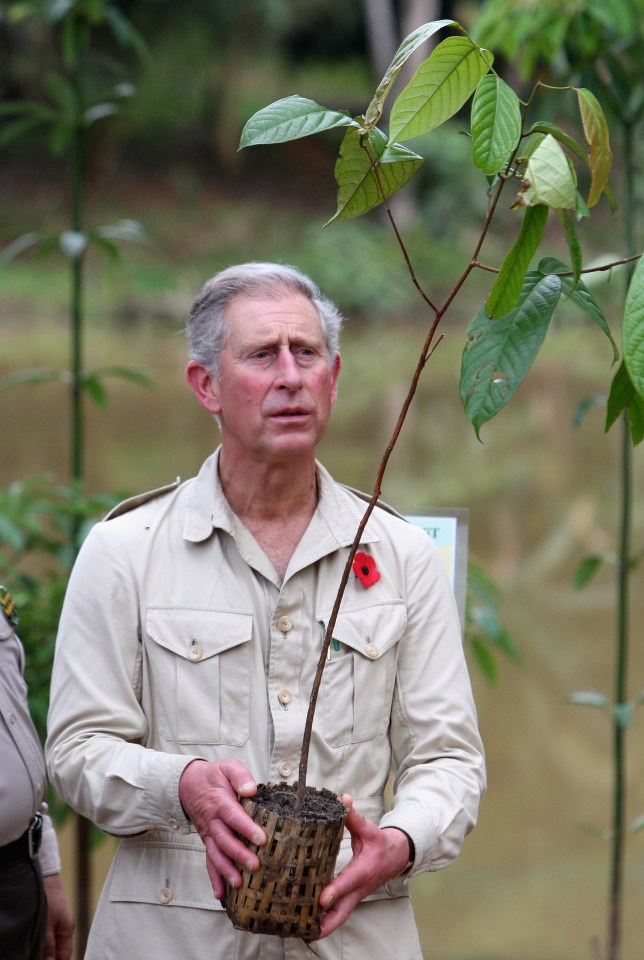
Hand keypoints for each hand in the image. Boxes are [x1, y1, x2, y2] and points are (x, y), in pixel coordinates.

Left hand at [42, 873, 73, 959]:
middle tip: (37, 957)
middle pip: (59, 950)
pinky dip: (43, 942)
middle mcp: (64, 928)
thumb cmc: (48, 900)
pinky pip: (49, 936)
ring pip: (53, 943)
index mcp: (67, 930)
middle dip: (50, 957)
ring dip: (45, 950)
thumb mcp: (47, 926)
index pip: (65, 955)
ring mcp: (58, 923)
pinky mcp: (52, 918)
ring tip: (35, 952)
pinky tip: (34, 942)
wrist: (45, 878)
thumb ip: (49, 945)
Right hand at [178, 758, 265, 898]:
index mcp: (220, 802)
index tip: (261, 839)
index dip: (247, 828)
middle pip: (225, 839)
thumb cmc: (213, 776)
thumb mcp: (227, 766)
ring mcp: (208, 833)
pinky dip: (214, 878)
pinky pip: (209, 861)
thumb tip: (251, 789)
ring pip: (216, 854)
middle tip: (254, 865)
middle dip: (238, 854)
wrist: (188, 784)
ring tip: (238, 883)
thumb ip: (239, 775)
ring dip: (226, 870)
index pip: (234, 816)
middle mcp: (212, 821)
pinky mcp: (207, 841)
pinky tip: (221, 894)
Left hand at [318, 795, 410, 937]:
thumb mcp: (369, 829)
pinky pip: (338, 912)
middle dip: (325, 923)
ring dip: (323, 925)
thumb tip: (343, 799)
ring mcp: (355, 895)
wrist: (397, 857)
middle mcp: (359, 887)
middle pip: (342, 912)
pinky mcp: (352, 897)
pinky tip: (308, 921)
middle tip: (306, 929)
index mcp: (363, 870)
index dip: (335, 891)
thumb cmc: (381, 843)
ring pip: (339, 916)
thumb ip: (354, 816)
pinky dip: (325, 919)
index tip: (321, 899)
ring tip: (300, 930)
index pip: (347, 883)